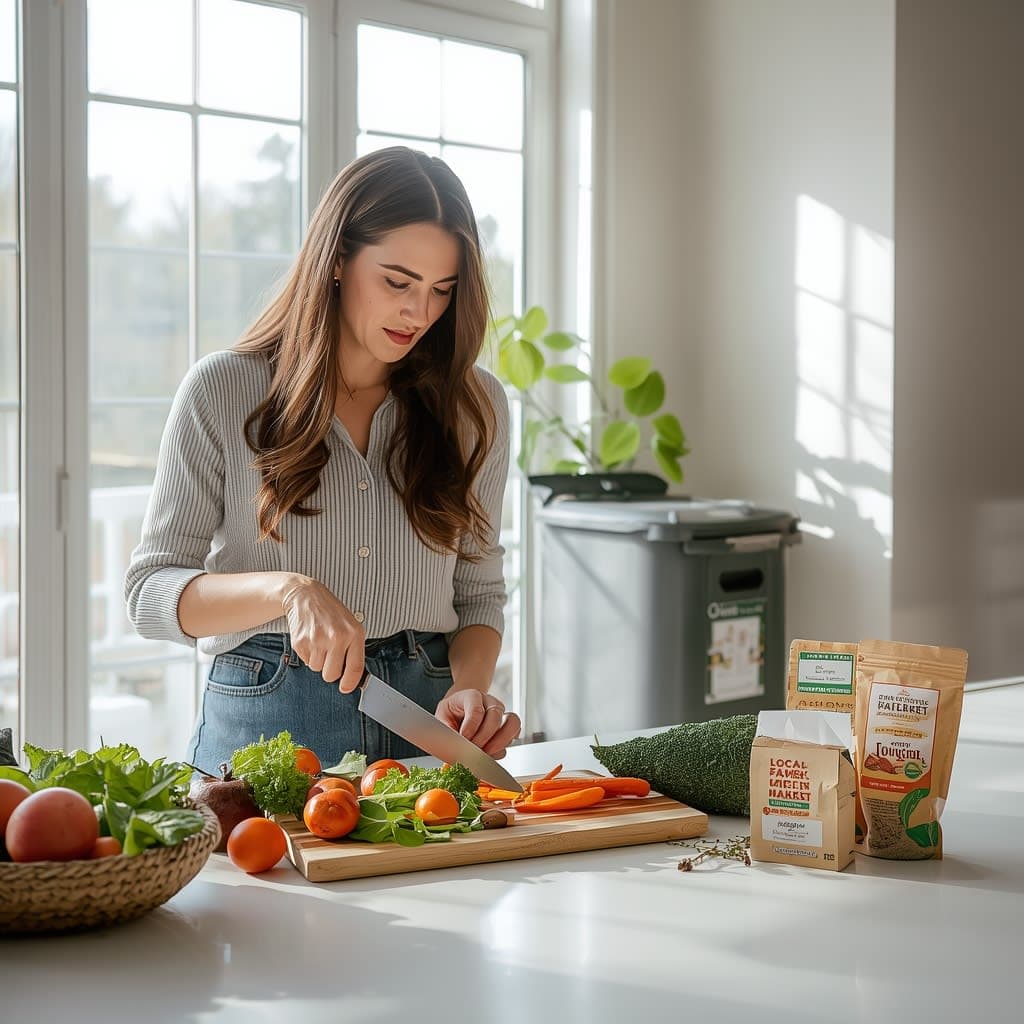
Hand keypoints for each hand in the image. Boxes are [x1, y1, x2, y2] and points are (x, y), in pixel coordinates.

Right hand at [280, 575, 365, 691]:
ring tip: (320, 642)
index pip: (355, 668)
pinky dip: (308, 654)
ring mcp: (318, 640)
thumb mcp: (351, 625)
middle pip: (332, 675)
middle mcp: (337, 637)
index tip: (345, 688)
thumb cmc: (331, 612)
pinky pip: (305, 661)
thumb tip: (353, 677)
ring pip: (317, 669)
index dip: (350, 683)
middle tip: (329, 656)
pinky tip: (310, 638)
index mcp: (354, 634)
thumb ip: (354, 649)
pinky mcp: (300, 642)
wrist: (306, 596)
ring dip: (318, 660)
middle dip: (330, 671)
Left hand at [435, 690, 520, 758]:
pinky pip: (514, 735)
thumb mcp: (442, 717)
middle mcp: (490, 702)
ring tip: (485, 753)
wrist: (461, 708)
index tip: (464, 738)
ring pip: (512, 723)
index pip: (476, 709)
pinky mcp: (508, 726)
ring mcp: (502, 713)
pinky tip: (490, 753)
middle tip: (474, 749)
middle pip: (495, 716)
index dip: (471, 726)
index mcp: (472, 696)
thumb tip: (453, 746)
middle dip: (484, 736)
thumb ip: (446, 729)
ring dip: (500, 742)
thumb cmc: (452, 712)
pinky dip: (503, 747)